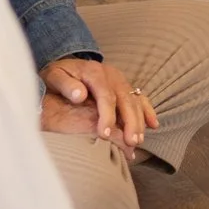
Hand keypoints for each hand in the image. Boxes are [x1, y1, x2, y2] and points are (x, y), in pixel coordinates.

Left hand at [40, 56, 157, 149]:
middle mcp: (112, 75)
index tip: (105, 134)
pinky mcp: (125, 86)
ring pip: (135, 101)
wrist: (67, 66)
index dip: (107, 115)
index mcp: (95, 72)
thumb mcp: (54, 75)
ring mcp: (121, 81)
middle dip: (130, 122)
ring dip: (139, 121)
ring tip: (137, 141)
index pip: (105, 95)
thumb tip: (80, 95)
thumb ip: (65, 84)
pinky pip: (140, 98)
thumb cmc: (59, 75)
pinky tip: (153, 125)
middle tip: (130, 142)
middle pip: (125, 99)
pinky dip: (148, 111)